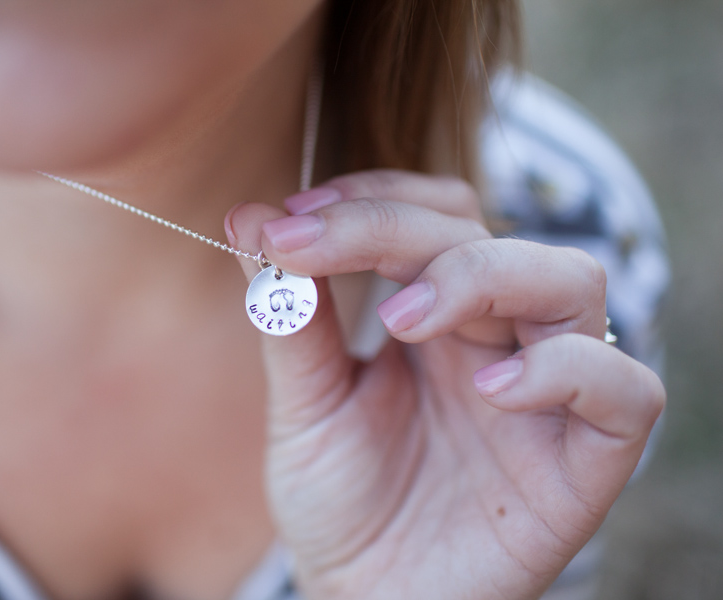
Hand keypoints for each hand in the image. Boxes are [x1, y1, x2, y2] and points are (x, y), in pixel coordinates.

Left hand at [224, 170, 664, 599]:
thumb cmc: (341, 503)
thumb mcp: (305, 404)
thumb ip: (289, 315)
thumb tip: (247, 219)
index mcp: (438, 317)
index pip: (434, 215)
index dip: (370, 198)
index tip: (289, 218)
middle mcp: (499, 339)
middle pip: (486, 235)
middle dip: (394, 229)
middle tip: (308, 247)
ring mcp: (549, 393)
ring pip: (571, 282)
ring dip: (483, 277)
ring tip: (401, 322)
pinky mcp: (587, 460)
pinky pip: (624, 390)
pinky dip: (565, 370)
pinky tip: (492, 392)